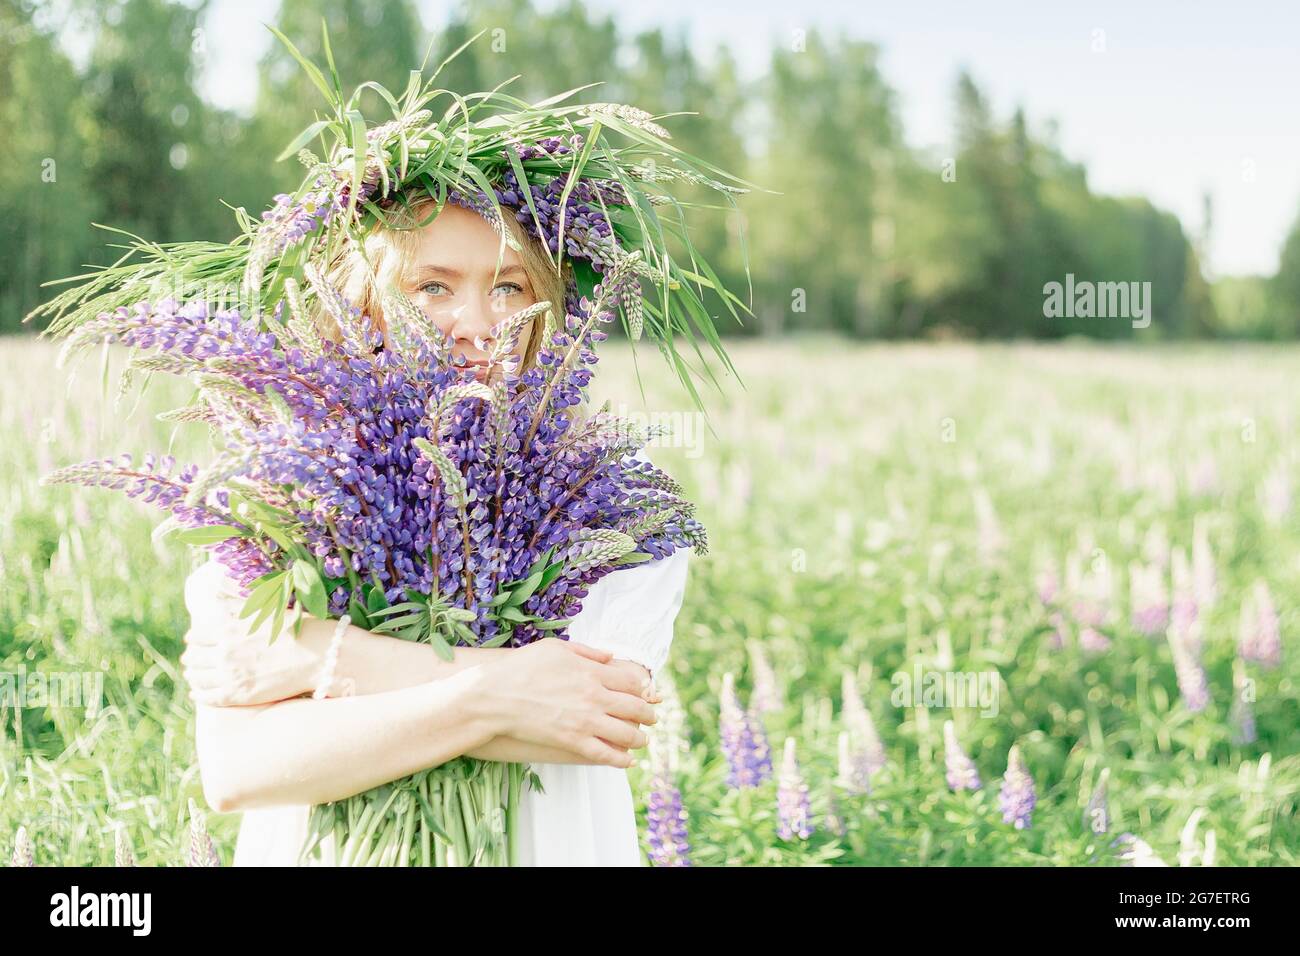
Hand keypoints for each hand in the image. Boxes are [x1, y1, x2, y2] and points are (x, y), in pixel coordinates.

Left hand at [181, 561, 326, 705]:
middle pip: (193, 656)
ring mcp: (231, 675)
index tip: (193, 640)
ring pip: (198, 677)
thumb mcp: (265, 610)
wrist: (318, 656)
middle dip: (191, 657)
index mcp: (229, 628)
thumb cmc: (296, 629)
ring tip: (192, 675)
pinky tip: (197, 693)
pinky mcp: (239, 695)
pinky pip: (208, 697)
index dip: (194, 638)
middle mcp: (225, 651)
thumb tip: (216, 598)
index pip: (197, 635)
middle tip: (191, 658)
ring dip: (192, 675)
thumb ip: (237, 606)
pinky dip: (199, 694)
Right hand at [471, 638, 657, 767]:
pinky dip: (621, 759)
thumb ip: (587, 652)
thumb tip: (610, 657)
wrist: (496, 696)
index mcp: (592, 672)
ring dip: (640, 738)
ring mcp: (585, 720)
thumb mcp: (555, 648)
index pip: (632, 682)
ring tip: (643, 740)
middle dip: (648, 715)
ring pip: (626, 733)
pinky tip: (628, 761)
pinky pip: (605, 754)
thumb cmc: (522, 668)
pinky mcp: (573, 741)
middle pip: (635, 707)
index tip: (648, 694)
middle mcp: (594, 696)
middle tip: (652, 718)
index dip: (644, 689)